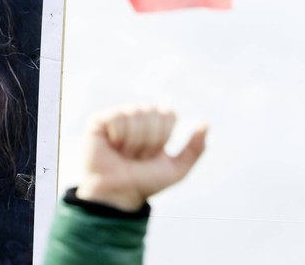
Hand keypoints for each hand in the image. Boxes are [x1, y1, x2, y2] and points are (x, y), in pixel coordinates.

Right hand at [75, 106, 206, 211]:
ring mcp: (117, 117)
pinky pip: (116, 118)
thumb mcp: (176, 169)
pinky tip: (112, 147)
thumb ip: (195, 148)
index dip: (163, 136)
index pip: (168, 113)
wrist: (119, 193)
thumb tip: (206, 123)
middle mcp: (136, 116)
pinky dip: (118, 138)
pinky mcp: (98, 120)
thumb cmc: (145, 181)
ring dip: (133, 142)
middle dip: (149, 140)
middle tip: (137, 156)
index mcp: (155, 124)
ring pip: (135, 115)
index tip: (154, 154)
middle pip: (153, 112)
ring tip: (124, 154)